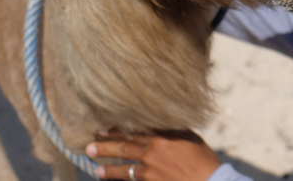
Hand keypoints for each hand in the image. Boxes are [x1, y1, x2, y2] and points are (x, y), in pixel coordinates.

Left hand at [86, 130, 220, 180]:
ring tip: (96, 170)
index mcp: (160, 135)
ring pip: (124, 168)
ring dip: (109, 169)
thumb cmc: (203, 158)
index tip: (101, 128)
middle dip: (104, 147)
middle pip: (123, 147)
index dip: (115, 129)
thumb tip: (157, 121)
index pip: (132, 130)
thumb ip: (170, 129)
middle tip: (89, 147)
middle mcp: (152, 151)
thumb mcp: (188, 136)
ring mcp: (151, 169)